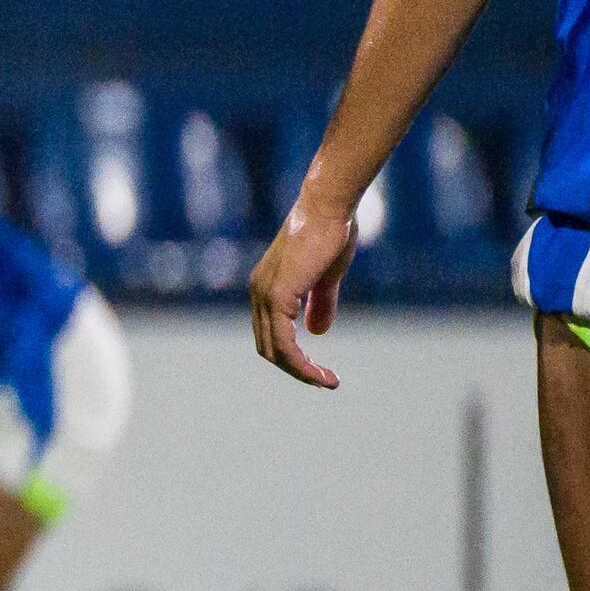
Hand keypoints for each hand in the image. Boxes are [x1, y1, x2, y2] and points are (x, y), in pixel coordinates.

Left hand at [248, 192, 356, 390]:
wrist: (328, 207)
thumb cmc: (330, 234)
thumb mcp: (326, 277)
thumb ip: (320, 304)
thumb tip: (318, 332)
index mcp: (267, 289)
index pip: (271, 334)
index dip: (293, 357)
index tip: (320, 371)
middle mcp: (259, 293)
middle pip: (268, 347)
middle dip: (296, 369)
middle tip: (325, 382)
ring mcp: (265, 294)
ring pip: (275, 349)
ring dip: (300, 371)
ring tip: (327, 382)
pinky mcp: (278, 294)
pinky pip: (284, 341)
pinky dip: (300, 361)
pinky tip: (319, 371)